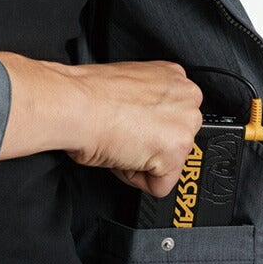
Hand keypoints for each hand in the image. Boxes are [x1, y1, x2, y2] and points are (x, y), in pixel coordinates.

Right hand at [0, 51, 202, 197]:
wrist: (76, 106)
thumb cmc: (88, 96)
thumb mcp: (131, 90)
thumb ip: (149, 104)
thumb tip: (146, 121)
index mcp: (174, 77)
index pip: (173, 119)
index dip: (146, 130)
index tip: (130, 126)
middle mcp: (187, 96)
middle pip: (176, 142)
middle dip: (148, 148)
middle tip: (122, 136)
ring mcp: (185, 124)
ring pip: (169, 164)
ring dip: (142, 162)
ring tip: (121, 143)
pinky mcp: (176, 152)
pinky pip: (160, 186)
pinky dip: (137, 180)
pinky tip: (123, 156)